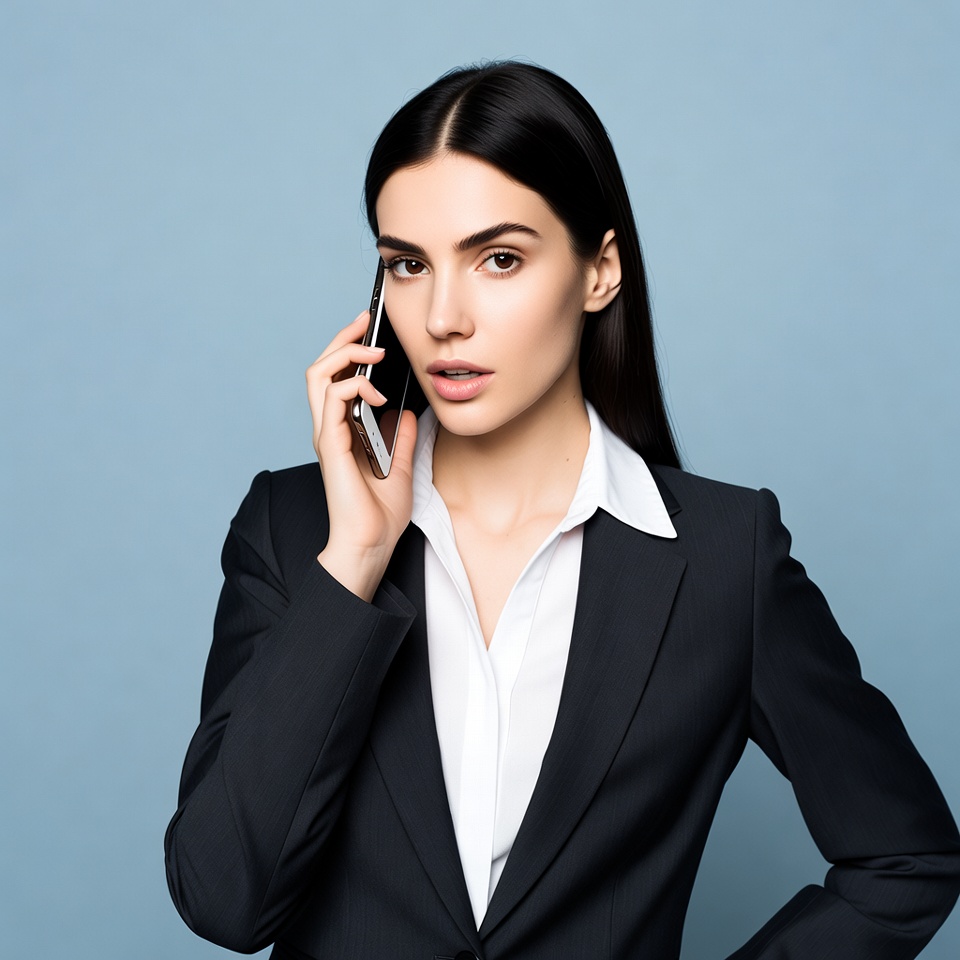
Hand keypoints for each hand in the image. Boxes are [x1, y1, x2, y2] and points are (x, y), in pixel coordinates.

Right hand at [306, 311, 417, 600]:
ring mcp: (327, 436)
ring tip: (373, 351)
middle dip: (341, 340)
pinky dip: (354, 386)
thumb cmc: (380, 515)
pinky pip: (333, 400)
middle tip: (365, 322)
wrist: (370, 545)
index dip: (348, 351)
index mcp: (342, 433)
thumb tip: (409, 416)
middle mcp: (329, 430)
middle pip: (320, 369)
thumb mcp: (402, 468)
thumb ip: (402, 440)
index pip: (335, 379)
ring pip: (318, 377)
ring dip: (345, 355)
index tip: (370, 332)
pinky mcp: (331, 445)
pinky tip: (377, 393)